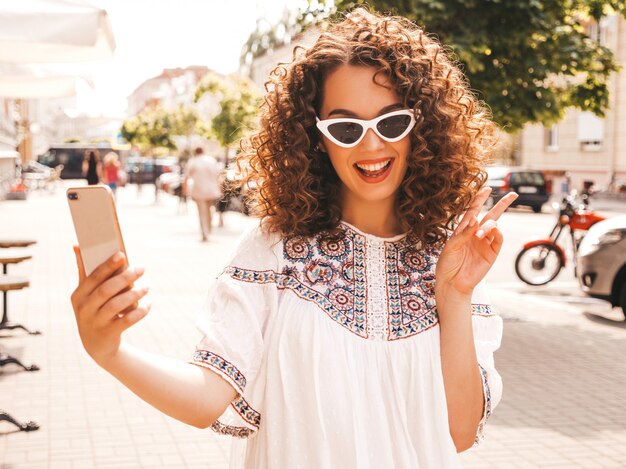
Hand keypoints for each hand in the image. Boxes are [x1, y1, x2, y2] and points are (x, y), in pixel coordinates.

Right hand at [70, 248, 150, 366]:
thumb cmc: (93, 310)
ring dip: (134, 294)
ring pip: (117, 305)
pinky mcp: (108, 334)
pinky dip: (139, 312)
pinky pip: (126, 321)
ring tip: (147, 287)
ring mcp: (95, 323)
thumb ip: (84, 270)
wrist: (96, 345)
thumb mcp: (85, 294)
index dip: (108, 265)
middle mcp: (84, 309)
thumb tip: (77, 244)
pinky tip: (148, 305)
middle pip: (106, 290)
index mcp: (78, 295)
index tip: (122, 254)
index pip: (94, 277)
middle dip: (125, 277)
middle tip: (142, 268)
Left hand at [435, 187, 518, 298]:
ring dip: (488, 226)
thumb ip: (462, 234)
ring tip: (478, 234)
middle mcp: (476, 234)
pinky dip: (496, 232)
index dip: (479, 200)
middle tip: (513, 195)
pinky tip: (490, 232)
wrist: (452, 283)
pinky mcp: (492, 253)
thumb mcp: (450, 247)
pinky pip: (498, 239)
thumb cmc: (447, 264)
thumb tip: (475, 219)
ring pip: (494, 226)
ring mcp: (485, 243)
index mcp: (464, 230)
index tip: (486, 189)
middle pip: (492, 215)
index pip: (473, 211)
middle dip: (502, 205)